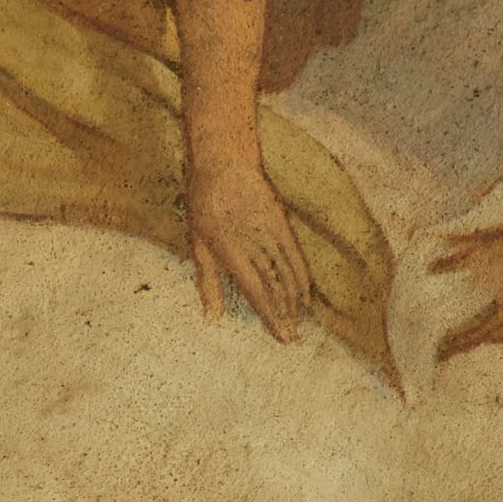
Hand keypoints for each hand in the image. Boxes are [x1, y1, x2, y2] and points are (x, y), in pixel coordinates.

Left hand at [187, 153, 311, 343]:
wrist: (225, 163)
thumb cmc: (203, 204)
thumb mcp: (197, 243)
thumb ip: (207, 282)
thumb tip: (211, 318)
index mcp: (231, 252)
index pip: (256, 291)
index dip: (269, 315)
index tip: (279, 335)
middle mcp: (254, 245)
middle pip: (274, 286)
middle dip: (284, 315)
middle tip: (291, 339)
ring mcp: (270, 233)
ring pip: (287, 273)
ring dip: (294, 301)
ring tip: (298, 323)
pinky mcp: (281, 223)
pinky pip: (295, 254)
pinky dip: (302, 275)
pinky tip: (305, 293)